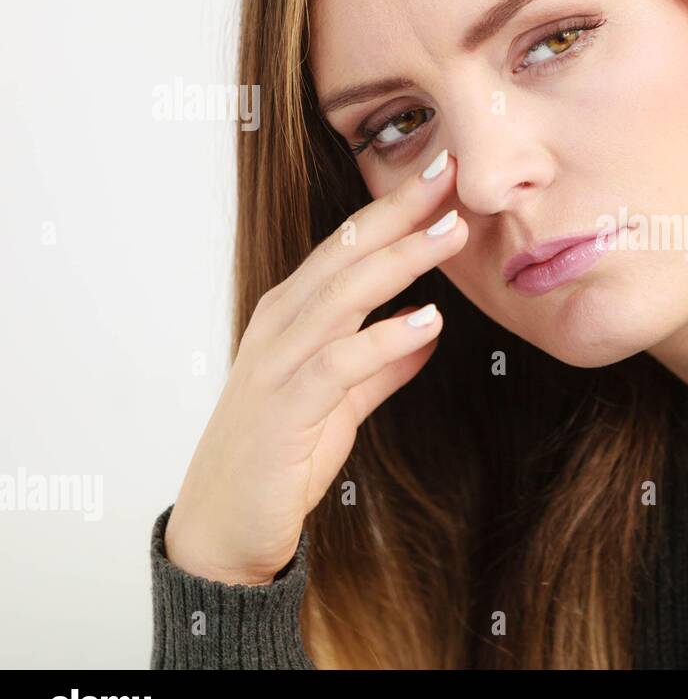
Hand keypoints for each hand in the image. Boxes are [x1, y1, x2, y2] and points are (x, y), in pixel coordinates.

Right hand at [164, 152, 466, 584]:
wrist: (226, 526)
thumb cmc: (278, 456)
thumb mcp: (342, 402)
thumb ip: (381, 366)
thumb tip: (427, 331)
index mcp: (293, 316)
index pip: (349, 247)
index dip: (395, 209)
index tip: (442, 175)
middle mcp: (281, 326)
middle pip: (345, 254)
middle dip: (398, 211)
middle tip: (449, 172)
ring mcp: (277, 364)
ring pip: (343, 295)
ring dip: (401, 259)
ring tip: (452, 232)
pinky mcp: (284, 409)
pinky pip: (339, 363)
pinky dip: (385, 338)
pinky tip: (429, 319)